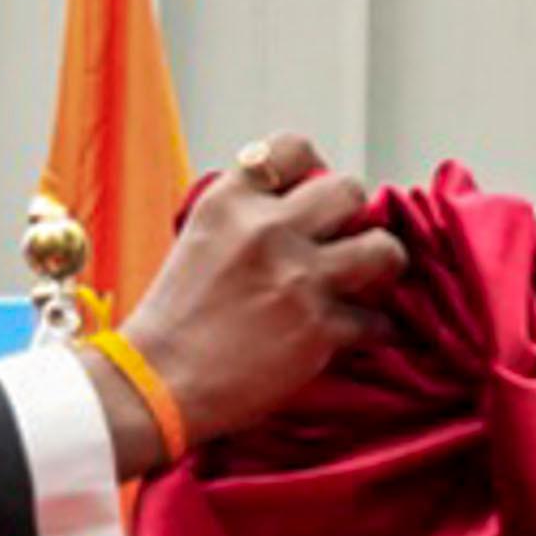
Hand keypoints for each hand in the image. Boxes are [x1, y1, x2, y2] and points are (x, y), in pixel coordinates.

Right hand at [108, 133, 405, 470]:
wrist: (153, 387)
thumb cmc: (171, 322)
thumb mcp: (197, 241)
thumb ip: (245, 218)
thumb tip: (295, 208)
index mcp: (229, 202)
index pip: (293, 148)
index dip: (314, 168)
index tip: (318, 194)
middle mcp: (267, 230)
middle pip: (350, 191)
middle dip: (355, 215)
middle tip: (347, 240)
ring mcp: (298, 278)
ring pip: (382, 248)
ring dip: (381, 265)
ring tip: (370, 279)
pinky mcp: (319, 329)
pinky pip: (376, 319)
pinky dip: (372, 328)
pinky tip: (358, 332)